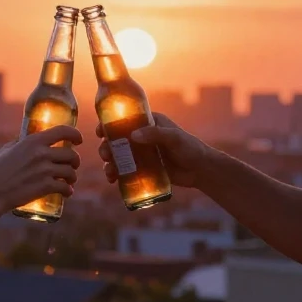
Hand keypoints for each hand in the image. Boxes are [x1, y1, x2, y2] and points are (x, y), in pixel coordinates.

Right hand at [0, 126, 81, 217]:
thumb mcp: (7, 150)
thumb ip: (20, 142)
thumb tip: (28, 136)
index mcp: (33, 141)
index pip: (63, 131)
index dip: (75, 134)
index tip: (79, 139)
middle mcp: (41, 153)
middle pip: (71, 154)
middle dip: (75, 161)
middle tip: (72, 165)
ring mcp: (44, 170)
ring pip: (70, 172)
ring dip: (72, 177)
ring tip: (69, 181)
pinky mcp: (45, 187)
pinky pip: (65, 187)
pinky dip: (68, 191)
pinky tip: (67, 192)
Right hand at [95, 112, 213, 188]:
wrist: (201, 170)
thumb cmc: (190, 148)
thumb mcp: (174, 138)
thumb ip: (156, 134)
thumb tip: (133, 136)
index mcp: (149, 123)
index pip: (125, 120)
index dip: (109, 124)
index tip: (100, 131)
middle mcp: (143, 137)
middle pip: (118, 140)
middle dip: (107, 147)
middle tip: (106, 155)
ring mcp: (142, 154)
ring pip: (119, 156)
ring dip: (109, 162)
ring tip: (109, 171)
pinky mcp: (144, 169)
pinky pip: (126, 170)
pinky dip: (117, 174)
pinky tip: (113, 180)